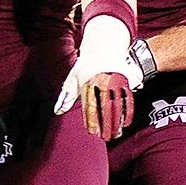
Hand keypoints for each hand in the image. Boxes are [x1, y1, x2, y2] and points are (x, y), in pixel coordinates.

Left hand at [54, 15, 139, 140]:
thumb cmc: (86, 66)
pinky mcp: (127, 79)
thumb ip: (67, 95)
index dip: (92, 120)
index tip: (93, 132)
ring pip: (118, 103)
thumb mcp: (73, 77)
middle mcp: (104, 80)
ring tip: (116, 134)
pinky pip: (128, 98)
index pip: (91, 105)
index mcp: (89, 80)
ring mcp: (117, 80)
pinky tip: (125, 122)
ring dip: (118, 120)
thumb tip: (57, 111)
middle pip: (106, 106)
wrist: (104, 47)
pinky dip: (127, 111)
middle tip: (106, 138)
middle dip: (107, 123)